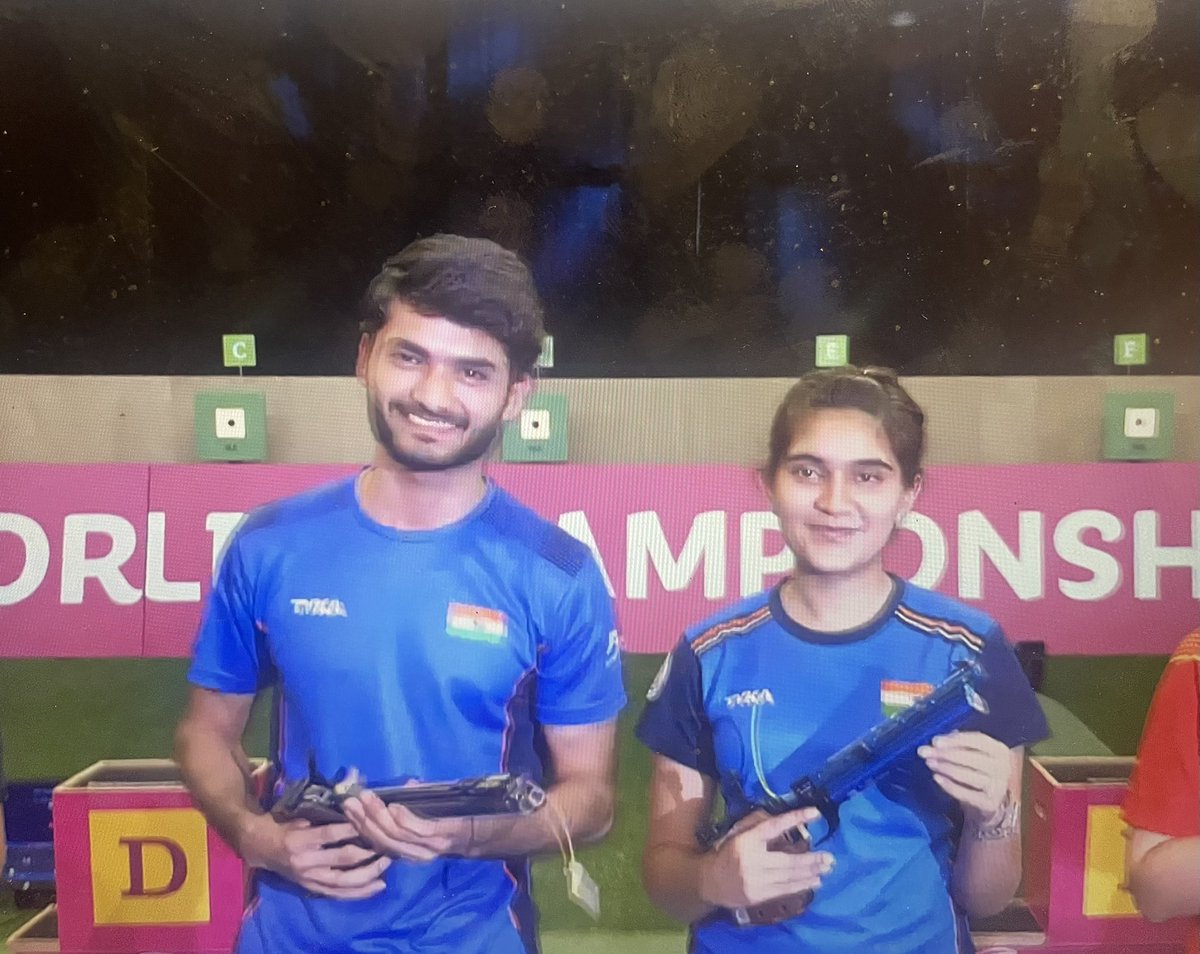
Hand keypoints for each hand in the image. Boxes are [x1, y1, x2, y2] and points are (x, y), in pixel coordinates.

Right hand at [238, 813, 389, 899]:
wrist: (258, 847)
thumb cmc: (281, 824)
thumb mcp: (298, 811)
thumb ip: (326, 804)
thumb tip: (354, 783)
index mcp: (300, 839)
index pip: (332, 834)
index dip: (354, 827)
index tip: (374, 821)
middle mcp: (305, 861)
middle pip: (343, 859)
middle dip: (368, 854)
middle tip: (387, 846)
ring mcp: (308, 878)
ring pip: (343, 881)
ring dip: (368, 875)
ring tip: (386, 866)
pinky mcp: (310, 888)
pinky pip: (338, 894)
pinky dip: (358, 892)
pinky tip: (376, 886)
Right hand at [342, 788, 473, 861]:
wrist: (479, 832)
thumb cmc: (449, 820)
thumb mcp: (423, 815)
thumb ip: (407, 806)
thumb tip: (398, 788)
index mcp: (403, 849)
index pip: (375, 840)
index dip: (358, 824)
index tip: (345, 805)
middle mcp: (410, 853)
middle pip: (380, 838)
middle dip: (362, 819)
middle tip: (349, 800)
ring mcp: (425, 847)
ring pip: (394, 835)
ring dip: (378, 815)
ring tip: (366, 798)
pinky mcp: (439, 837)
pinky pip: (416, 831)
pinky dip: (403, 819)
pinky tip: (393, 806)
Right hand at [698, 808, 833, 909]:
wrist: (710, 881)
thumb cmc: (728, 852)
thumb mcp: (739, 832)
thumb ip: (759, 824)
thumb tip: (786, 820)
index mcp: (747, 839)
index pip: (774, 826)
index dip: (795, 818)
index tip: (814, 813)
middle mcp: (752, 860)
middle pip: (787, 860)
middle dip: (810, 860)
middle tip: (830, 858)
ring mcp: (756, 880)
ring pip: (788, 877)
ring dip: (810, 873)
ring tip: (826, 868)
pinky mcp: (759, 896)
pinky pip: (784, 890)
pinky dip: (801, 886)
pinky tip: (814, 881)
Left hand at [918, 730, 1010, 826]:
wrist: (992, 800)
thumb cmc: (979, 770)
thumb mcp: (974, 754)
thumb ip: (957, 744)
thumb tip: (937, 742)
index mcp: (999, 750)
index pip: (978, 740)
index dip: (955, 740)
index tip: (935, 741)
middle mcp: (1002, 767)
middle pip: (971, 758)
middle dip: (945, 754)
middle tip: (925, 752)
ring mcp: (998, 787)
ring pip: (968, 775)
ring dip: (945, 768)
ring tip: (929, 763)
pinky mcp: (990, 804)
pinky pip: (965, 794)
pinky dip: (949, 785)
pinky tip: (937, 778)